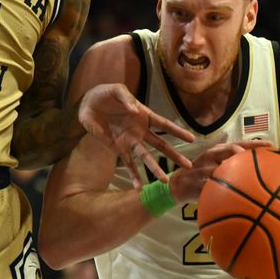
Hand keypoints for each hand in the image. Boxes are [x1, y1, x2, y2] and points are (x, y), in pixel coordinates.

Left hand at [79, 83, 194, 187]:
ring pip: (146, 157)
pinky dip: (133, 175)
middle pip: (161, 145)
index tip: (193, 139)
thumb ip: (126, 98)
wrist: (87, 103)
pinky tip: (139, 188)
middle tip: (188, 166)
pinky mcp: (117, 148)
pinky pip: (127, 163)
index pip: (164, 125)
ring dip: (155, 169)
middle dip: (174, 155)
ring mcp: (129, 141)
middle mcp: (140, 130)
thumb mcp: (117, 90)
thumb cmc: (106, 94)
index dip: (178, 131)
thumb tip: (134, 109)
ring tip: (165, 182)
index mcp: (144, 115)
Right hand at [169, 140, 270, 201]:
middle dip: (246, 152)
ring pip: (221, 167)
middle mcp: (210, 156)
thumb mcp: (215, 165)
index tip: (272, 146)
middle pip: (230, 149)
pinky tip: (236, 196)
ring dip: (236, 170)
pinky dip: (223, 189)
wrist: (177, 184)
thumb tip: (259, 168)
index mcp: (217, 150)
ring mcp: (203, 168)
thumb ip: (233, 165)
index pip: (239, 144)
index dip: (255, 144)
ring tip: (251, 178)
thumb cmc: (202, 175)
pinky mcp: (196, 182)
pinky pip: (212, 186)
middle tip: (262, 159)